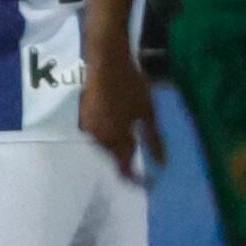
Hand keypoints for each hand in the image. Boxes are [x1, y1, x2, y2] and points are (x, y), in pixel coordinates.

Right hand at [80, 48, 158, 178]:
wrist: (106, 62)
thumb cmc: (131, 87)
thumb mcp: (148, 114)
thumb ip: (154, 141)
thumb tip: (162, 165)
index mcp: (116, 138)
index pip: (124, 168)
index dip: (136, 179)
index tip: (149, 184)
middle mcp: (99, 137)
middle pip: (113, 157)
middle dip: (126, 159)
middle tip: (142, 157)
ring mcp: (88, 126)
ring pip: (104, 144)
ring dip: (117, 145)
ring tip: (131, 138)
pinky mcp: (83, 116)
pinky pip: (98, 133)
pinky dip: (109, 134)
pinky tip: (118, 124)